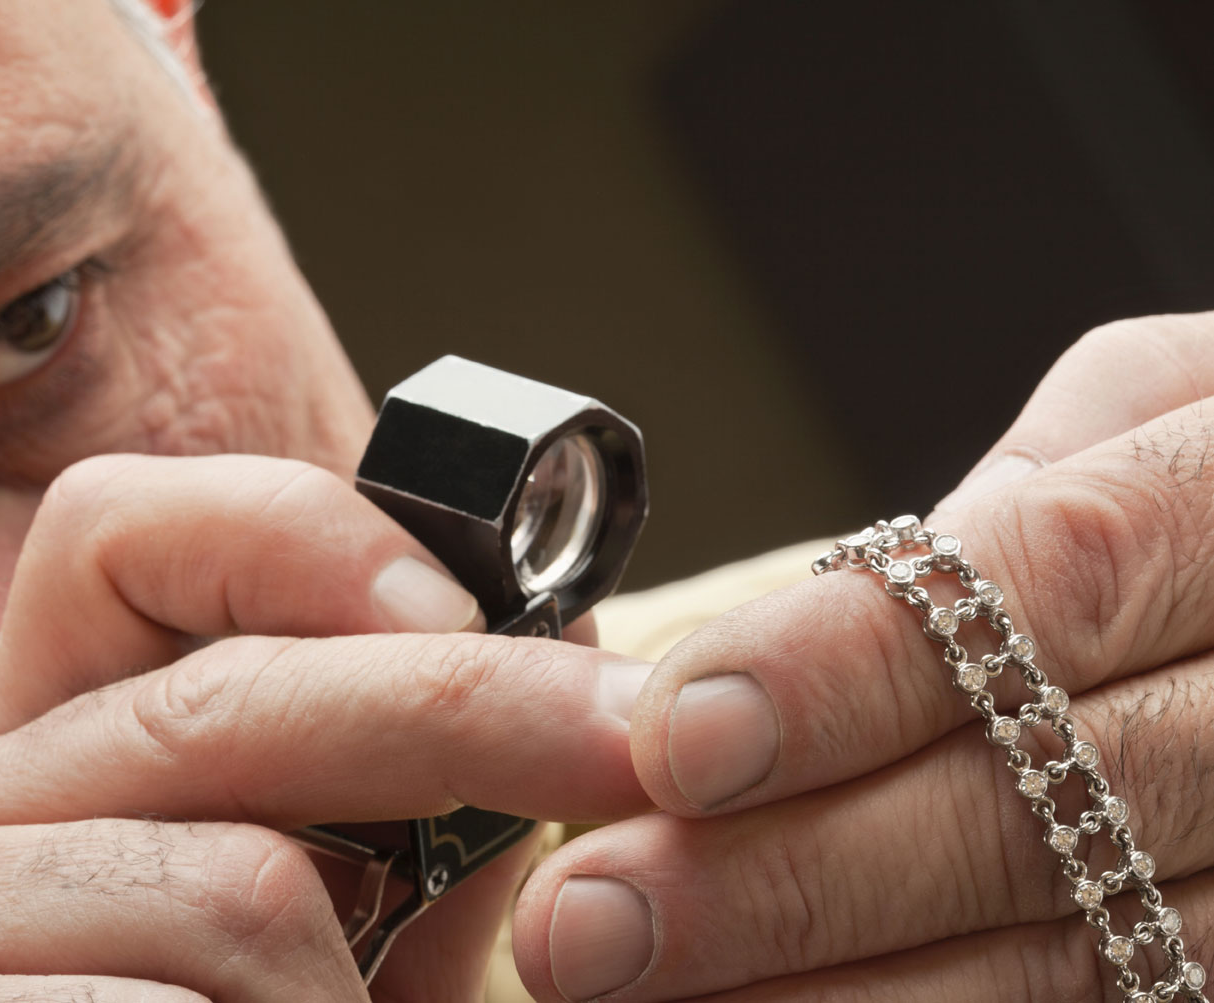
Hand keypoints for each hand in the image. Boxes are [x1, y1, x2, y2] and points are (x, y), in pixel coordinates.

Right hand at [0, 454, 650, 1002]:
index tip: (477, 600)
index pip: (121, 539)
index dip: (304, 538)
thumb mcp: (319, 964)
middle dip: (468, 713)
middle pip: (225, 696)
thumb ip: (399, 834)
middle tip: (630, 743)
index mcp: (32, 767)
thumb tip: (565, 682)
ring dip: (352, 1002)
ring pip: (240, 889)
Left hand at [512, 315, 1213, 1000]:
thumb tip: (803, 623)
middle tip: (592, 923)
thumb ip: (1009, 498)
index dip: (853, 672)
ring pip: (1076, 953)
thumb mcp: (1153, 409)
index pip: (1050, 583)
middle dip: (795, 877)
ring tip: (645, 997)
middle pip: (1038, 808)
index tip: (672, 742)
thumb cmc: (1212, 475)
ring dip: (839, 994)